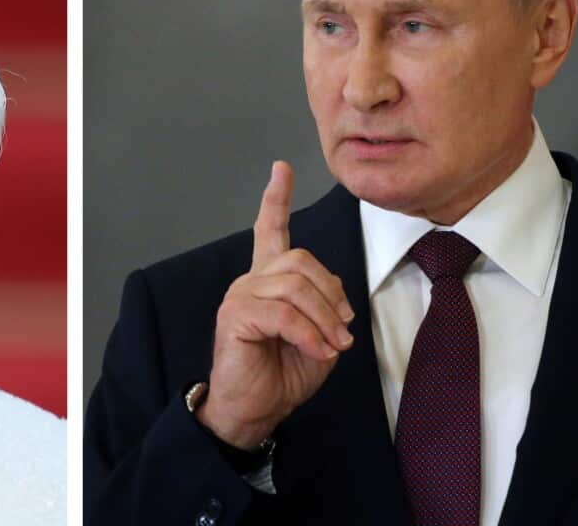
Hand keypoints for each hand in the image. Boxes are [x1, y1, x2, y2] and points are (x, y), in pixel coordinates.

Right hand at [196, 161, 355, 449]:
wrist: (254, 410)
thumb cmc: (283, 374)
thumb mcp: (317, 336)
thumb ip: (323, 307)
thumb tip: (334, 298)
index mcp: (268, 281)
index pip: (269, 230)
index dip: (275, 199)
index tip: (281, 168)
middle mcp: (251, 281)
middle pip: (300, 260)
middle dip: (331, 294)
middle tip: (343, 329)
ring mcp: (239, 295)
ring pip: (295, 286)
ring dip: (324, 319)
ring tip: (332, 345)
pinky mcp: (235, 316)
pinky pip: (283, 313)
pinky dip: (309, 333)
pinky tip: (318, 351)